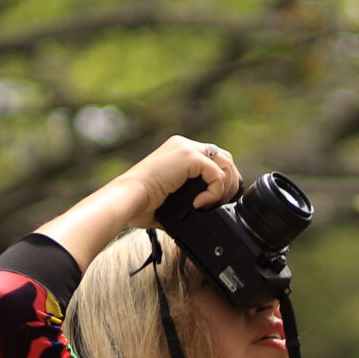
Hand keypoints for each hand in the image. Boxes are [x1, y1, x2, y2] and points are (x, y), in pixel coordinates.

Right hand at [117, 135, 243, 225]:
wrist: (127, 200)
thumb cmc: (140, 204)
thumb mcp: (170, 197)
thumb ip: (189, 197)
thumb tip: (201, 212)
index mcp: (179, 151)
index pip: (214, 159)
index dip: (224, 180)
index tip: (220, 201)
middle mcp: (183, 145)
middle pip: (224, 158)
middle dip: (230, 182)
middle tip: (224, 203)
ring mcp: (186, 148)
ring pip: (225, 163)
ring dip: (225, 187)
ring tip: (213, 205)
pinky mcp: (187, 156)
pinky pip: (216, 173)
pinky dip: (214, 191)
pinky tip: (200, 203)